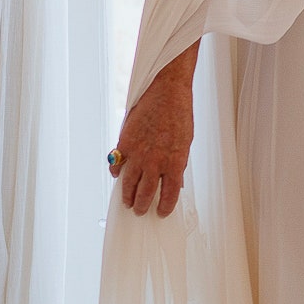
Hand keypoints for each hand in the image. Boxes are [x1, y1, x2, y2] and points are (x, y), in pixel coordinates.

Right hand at [114, 51, 196, 216]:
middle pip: (145, 193)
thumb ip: (178, 163)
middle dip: (142, 205)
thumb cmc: (179, 114)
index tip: (161, 212)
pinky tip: (118, 175)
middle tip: (139, 210)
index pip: (169, 194)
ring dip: (127, 195)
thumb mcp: (185, 142)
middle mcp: (155, 162)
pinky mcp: (124, 143)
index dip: (164, 207)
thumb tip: (174, 182)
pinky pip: (117, 164)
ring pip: (129, 183)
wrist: (167, 92)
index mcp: (175, 163)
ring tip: (127, 201)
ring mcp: (138, 153)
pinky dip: (117, 172)